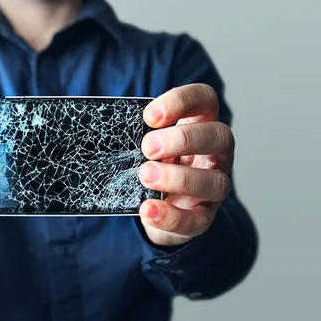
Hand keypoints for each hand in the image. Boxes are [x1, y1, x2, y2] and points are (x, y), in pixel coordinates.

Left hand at [138, 84, 233, 245]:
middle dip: (183, 139)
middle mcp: (215, 154)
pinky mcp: (203, 217)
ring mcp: (213, 187)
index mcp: (200, 125)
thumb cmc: (151, 163)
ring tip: (145, 176)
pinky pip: (197, 221)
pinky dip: (171, 216)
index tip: (149, 116)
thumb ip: (133, 133)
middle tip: (147, 147)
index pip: (204, 99)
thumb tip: (101, 126)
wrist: (154, 207)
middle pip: (220, 136)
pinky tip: (148, 210)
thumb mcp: (144, 143)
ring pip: (216, 182)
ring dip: (179, 178)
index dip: (182, 101)